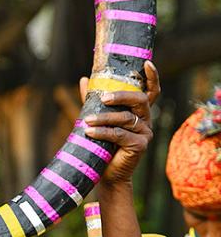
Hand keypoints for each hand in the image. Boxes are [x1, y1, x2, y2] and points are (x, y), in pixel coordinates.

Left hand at [79, 60, 159, 185]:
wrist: (106, 173)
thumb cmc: (103, 145)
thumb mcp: (98, 119)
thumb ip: (93, 100)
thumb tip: (83, 79)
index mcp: (138, 111)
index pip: (151, 91)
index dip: (152, 77)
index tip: (147, 63)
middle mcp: (146, 120)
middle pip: (140, 99)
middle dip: (122, 95)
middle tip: (104, 97)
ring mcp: (145, 133)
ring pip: (125, 118)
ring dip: (104, 118)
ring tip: (86, 121)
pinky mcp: (140, 145)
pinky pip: (120, 134)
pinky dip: (103, 132)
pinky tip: (89, 132)